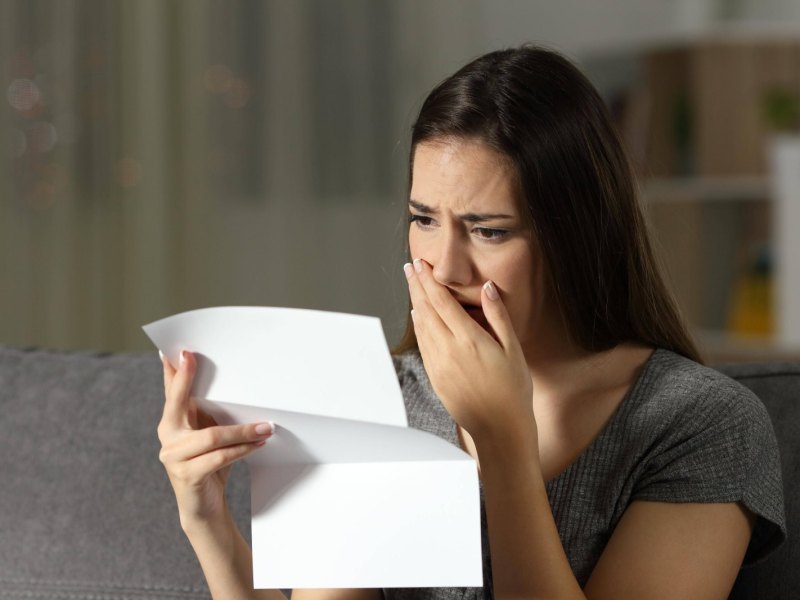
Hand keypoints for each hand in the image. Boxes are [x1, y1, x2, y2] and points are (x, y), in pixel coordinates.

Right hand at [156, 350, 273, 528]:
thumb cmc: (210, 466)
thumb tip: (235, 389)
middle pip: (178, 402)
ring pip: (211, 435)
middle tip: (193, 357)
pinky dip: (242, 449)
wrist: (203, 509)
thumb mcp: (209, 436)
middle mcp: (167, 436)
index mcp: (172, 423)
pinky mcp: (187, 475)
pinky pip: (220, 457)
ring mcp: (173, 457)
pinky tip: (259, 444)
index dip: (174, 371)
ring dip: (243, 431)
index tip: (180, 350)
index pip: (171, 392)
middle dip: (186, 379)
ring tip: (266, 427)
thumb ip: (210, 416)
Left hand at [404, 258, 534, 442]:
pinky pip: (423, 344)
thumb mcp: (513, 349)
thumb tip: (488, 288)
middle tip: (410, 266)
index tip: (421, 264)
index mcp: (469, 339)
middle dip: (417, 285)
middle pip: (426, 309)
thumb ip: (498, 316)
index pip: (442, 301)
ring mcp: (439, 365)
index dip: (429, 280)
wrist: (499, 429)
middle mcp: (448, 350)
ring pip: (421, 326)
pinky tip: (418, 316)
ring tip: (412, 285)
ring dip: (415, 302)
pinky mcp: (435, 377)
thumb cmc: (513, 390)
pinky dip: (418, 326)